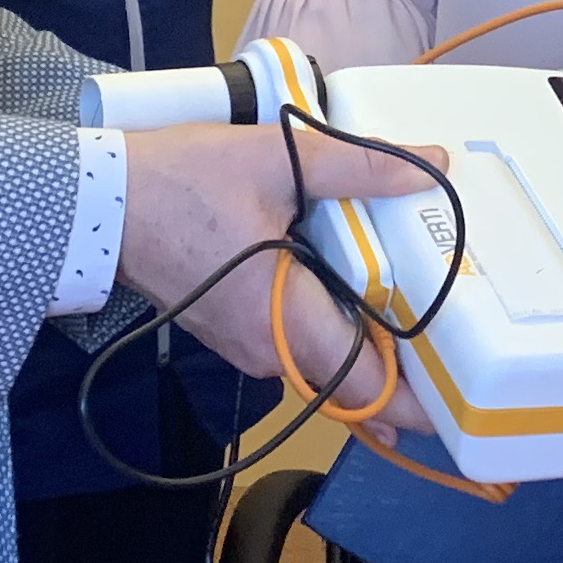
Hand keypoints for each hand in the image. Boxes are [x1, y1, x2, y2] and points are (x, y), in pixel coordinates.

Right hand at [119, 121, 443, 412]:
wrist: (98, 201)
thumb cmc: (182, 183)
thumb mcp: (276, 160)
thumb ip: (358, 167)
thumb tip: (431, 163)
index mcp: (283, 319)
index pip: (365, 384)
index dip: (418, 401)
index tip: (464, 398)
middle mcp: (267, 350)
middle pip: (351, 377)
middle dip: (405, 369)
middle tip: (464, 342)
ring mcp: (245, 345)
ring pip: (323, 360)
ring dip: (368, 345)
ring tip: (425, 313)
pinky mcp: (231, 329)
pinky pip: (295, 342)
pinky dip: (331, 328)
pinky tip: (362, 293)